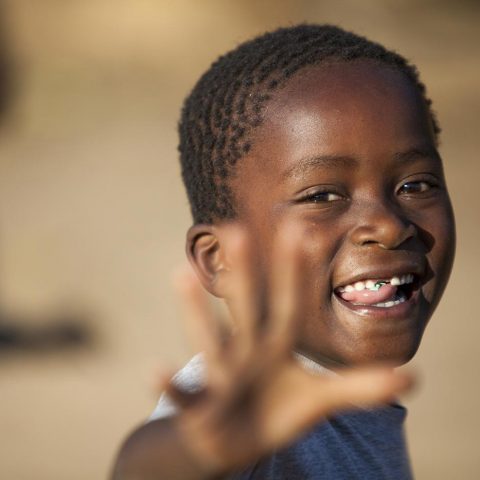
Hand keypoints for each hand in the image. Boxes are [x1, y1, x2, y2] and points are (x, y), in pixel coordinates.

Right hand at [165, 222, 413, 476]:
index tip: (303, 230)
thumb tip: (410, 377)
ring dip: (195, 310)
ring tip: (181, 272)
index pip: (289, 304)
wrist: (232, 440)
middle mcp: (248, 352)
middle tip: (236, 227)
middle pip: (247, 310)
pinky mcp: (201, 407)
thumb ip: (360, 387)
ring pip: (210, 339)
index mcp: (276, 346)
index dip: (297, 272)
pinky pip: (186, 395)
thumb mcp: (320, 399)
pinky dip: (171, 384)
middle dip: (246, 274)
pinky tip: (155, 370)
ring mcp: (224, 377)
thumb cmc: (275, 410)